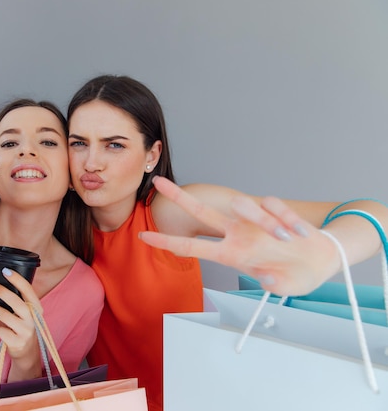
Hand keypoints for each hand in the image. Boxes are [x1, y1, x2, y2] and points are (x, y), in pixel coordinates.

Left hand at [0, 269, 43, 380]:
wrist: (28, 352)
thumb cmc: (24, 326)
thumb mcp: (28, 313)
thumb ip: (21, 300)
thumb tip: (2, 282)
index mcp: (37, 308)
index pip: (28, 290)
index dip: (17, 279)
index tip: (5, 271)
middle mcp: (34, 319)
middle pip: (17, 302)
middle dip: (3, 292)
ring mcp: (26, 331)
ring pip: (7, 317)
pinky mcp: (18, 342)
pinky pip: (3, 332)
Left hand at [139, 177, 339, 295]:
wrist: (325, 260)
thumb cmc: (297, 275)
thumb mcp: (283, 287)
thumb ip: (273, 284)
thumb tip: (266, 279)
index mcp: (232, 254)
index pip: (192, 247)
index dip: (167, 242)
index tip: (144, 236)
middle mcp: (237, 234)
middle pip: (201, 211)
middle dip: (179, 197)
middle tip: (157, 181)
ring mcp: (254, 221)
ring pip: (243, 205)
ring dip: (267, 221)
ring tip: (289, 239)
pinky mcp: (274, 210)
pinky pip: (273, 205)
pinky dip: (287, 219)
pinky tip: (300, 233)